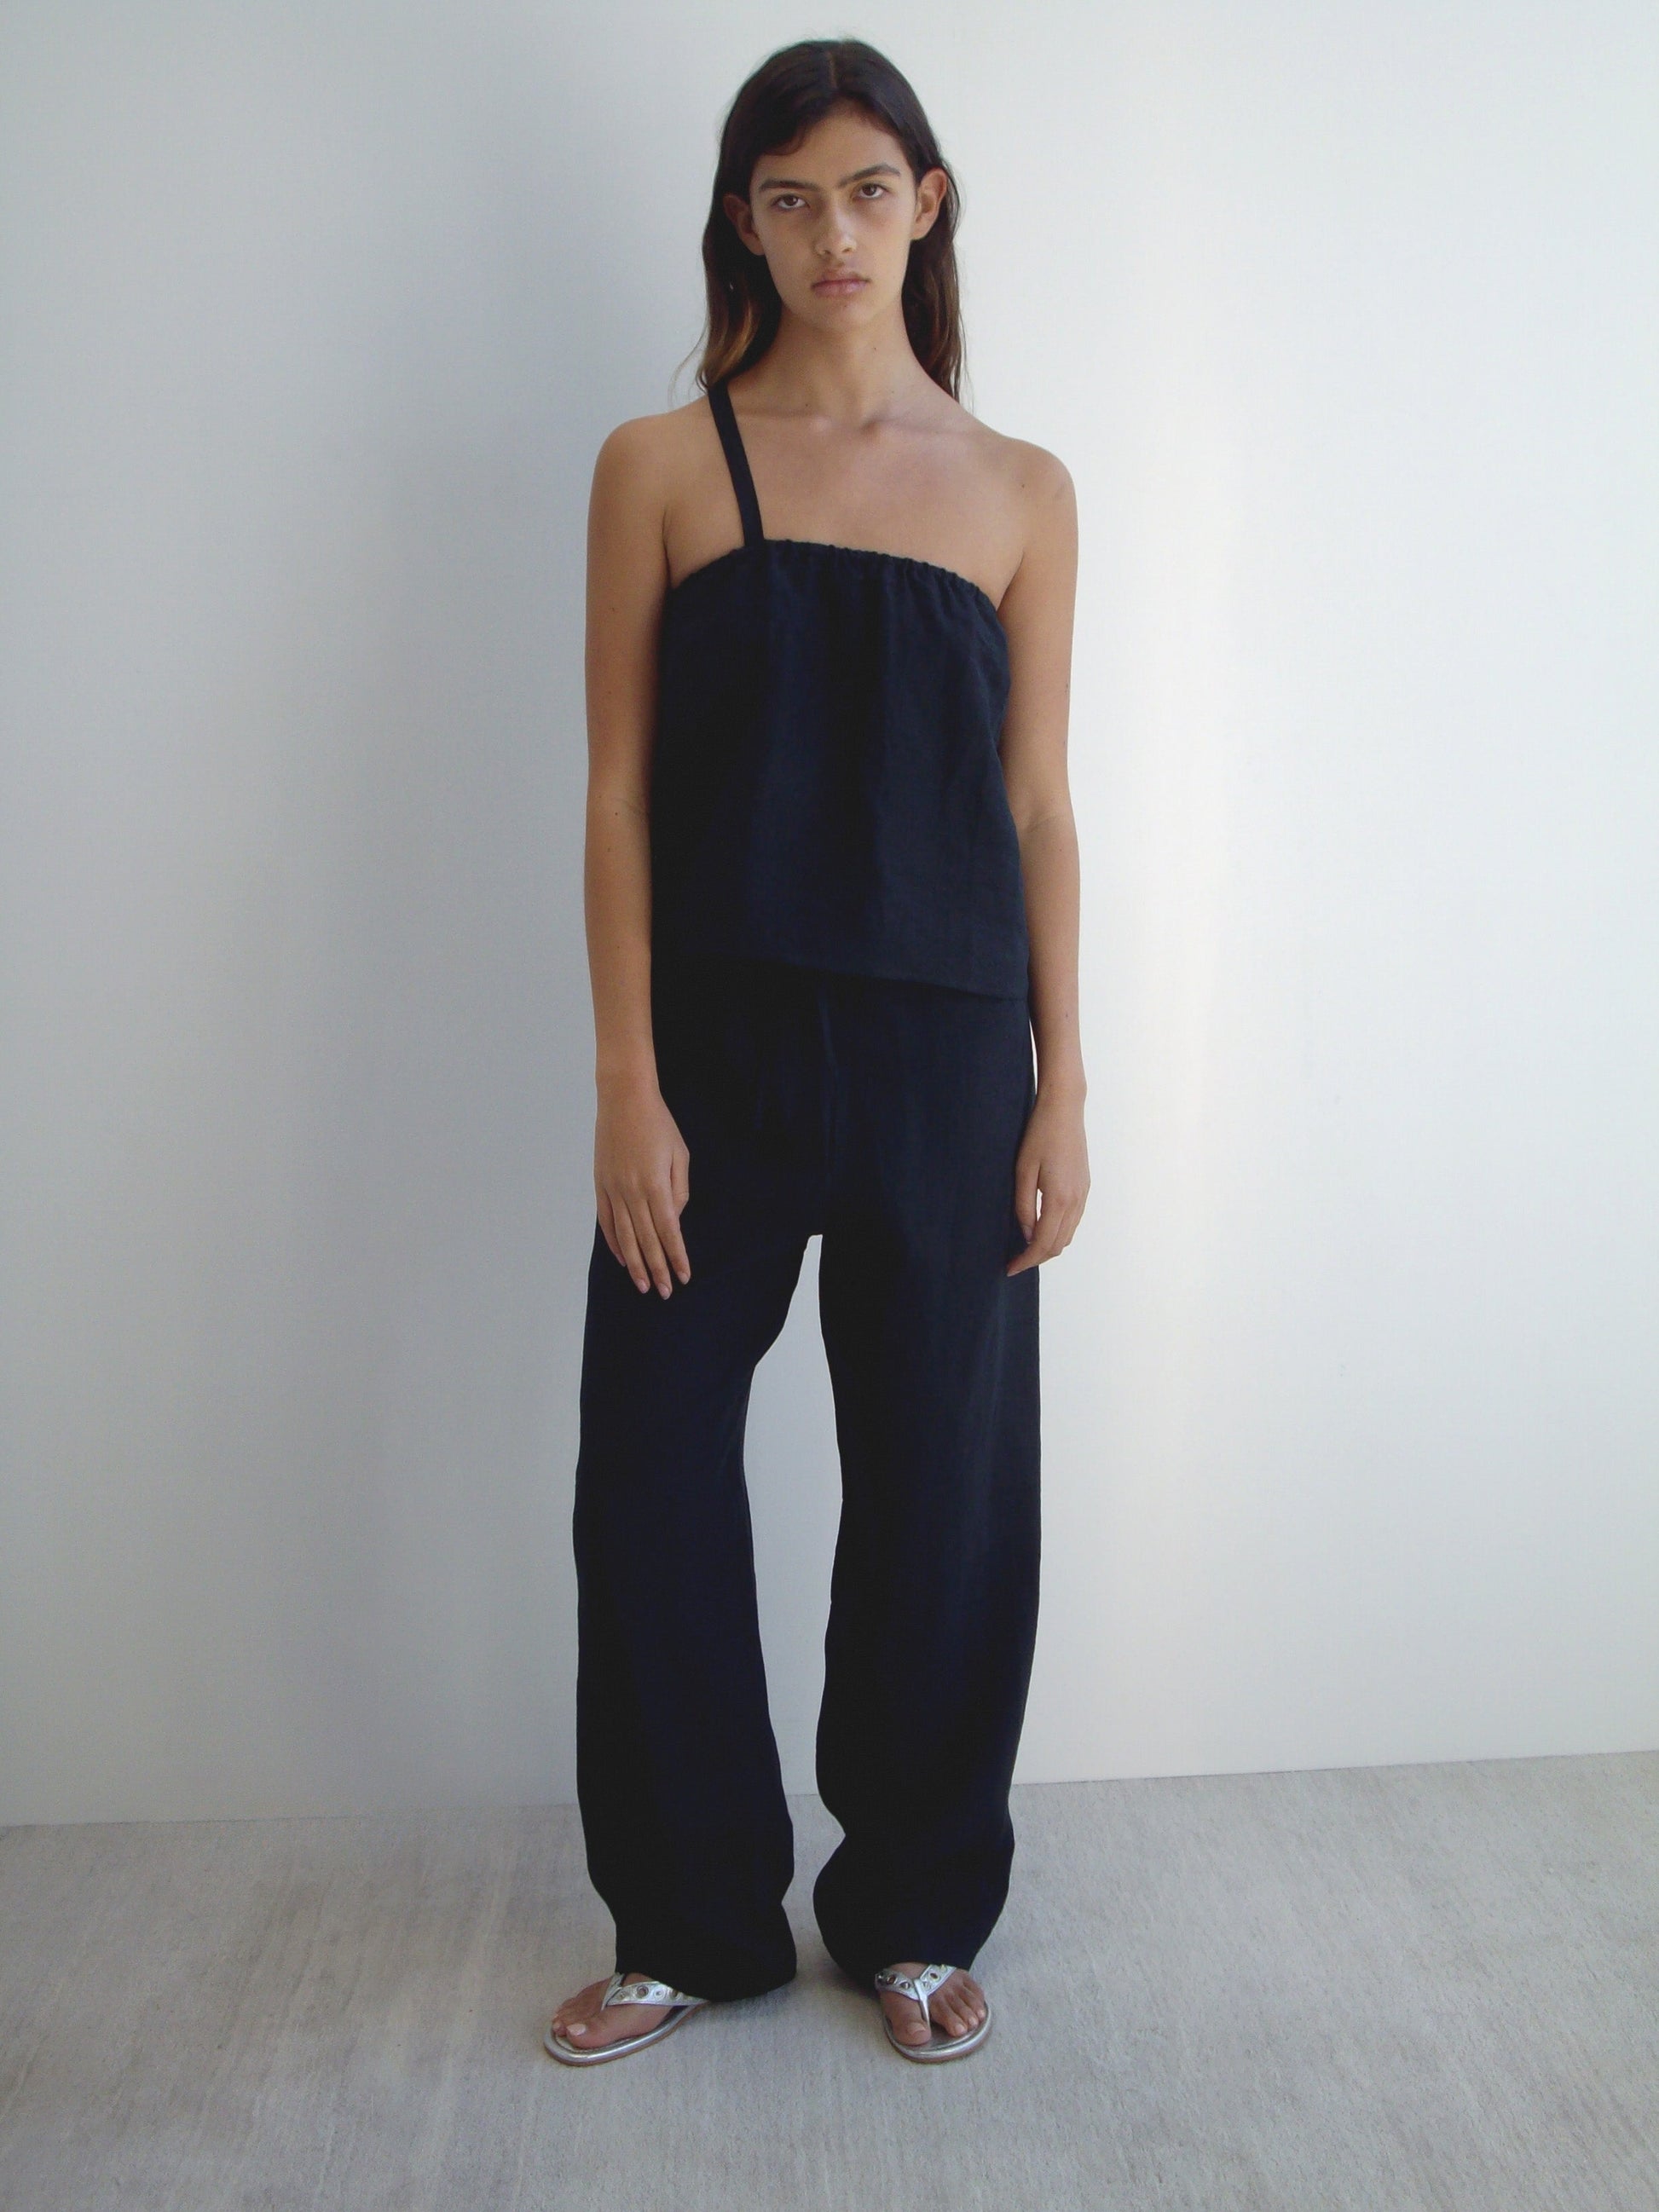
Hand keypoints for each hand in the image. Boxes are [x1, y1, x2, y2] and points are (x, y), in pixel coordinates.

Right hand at [594, 1074, 691, 1295]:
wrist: (624, 1100)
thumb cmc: (659, 1125)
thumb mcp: (680, 1155)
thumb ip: (679, 1190)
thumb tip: (674, 1219)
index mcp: (656, 1185)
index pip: (669, 1231)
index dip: (676, 1256)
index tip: (684, 1276)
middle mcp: (633, 1192)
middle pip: (647, 1240)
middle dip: (658, 1269)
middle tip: (666, 1292)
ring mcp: (613, 1190)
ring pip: (625, 1237)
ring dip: (635, 1264)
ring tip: (643, 1286)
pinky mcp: (600, 1185)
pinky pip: (607, 1222)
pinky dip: (615, 1243)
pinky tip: (623, 1259)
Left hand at [1006, 1084, 1088, 1274]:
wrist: (1064, 1109)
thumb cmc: (1039, 1135)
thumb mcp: (1023, 1171)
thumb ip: (1024, 1206)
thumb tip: (1026, 1233)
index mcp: (1059, 1199)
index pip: (1042, 1243)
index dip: (1026, 1260)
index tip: (1010, 1268)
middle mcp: (1076, 1201)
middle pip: (1058, 1245)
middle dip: (1036, 1258)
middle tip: (1015, 1261)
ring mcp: (1083, 1194)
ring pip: (1068, 1235)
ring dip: (1048, 1247)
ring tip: (1026, 1248)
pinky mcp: (1084, 1187)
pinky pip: (1073, 1221)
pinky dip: (1059, 1232)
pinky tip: (1042, 1228)